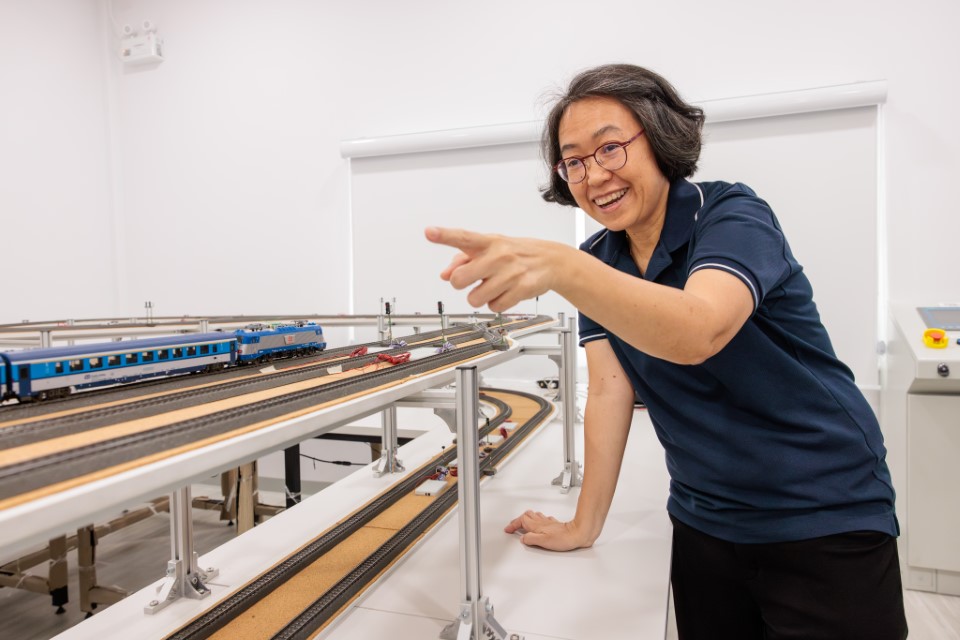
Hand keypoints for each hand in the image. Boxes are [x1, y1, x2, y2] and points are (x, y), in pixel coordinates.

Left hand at [425, 227, 562, 312]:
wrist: (552, 260)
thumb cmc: (515, 253)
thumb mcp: (490, 248)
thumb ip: (463, 259)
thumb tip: (444, 275)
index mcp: (488, 242)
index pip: (463, 238)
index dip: (444, 235)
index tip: (429, 232)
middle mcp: (498, 255)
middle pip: (460, 280)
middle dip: (462, 284)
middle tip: (474, 280)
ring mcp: (511, 273)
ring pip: (475, 299)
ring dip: (480, 297)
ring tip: (494, 286)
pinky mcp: (522, 289)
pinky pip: (494, 307)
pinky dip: (497, 304)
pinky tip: (506, 292)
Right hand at [503, 510, 592, 550]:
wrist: (578, 533)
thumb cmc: (563, 538)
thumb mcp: (543, 541)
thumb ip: (531, 539)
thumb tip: (523, 538)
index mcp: (537, 526)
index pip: (521, 521)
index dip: (513, 525)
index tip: (508, 529)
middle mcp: (542, 522)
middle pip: (526, 516)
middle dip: (518, 520)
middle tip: (514, 526)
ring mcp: (548, 522)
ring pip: (534, 515)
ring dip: (527, 518)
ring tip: (523, 523)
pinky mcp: (555, 524)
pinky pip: (543, 519)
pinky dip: (537, 520)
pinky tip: (540, 523)